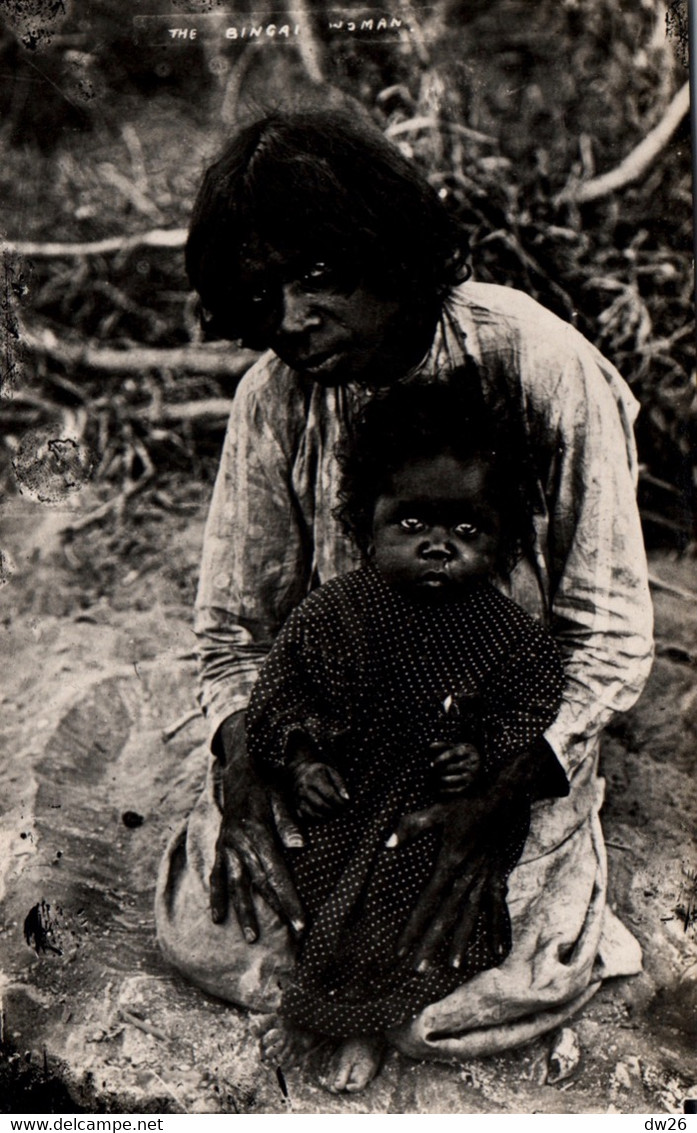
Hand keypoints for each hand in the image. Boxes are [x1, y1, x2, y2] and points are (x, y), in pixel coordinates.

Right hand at [209, 712, 305, 942]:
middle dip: (278, 911)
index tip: (302, 923)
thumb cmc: (266, 785)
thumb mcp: (280, 797)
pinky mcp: (221, 848)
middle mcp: (240, 844)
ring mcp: (228, 848)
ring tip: (251, 938)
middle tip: (293, 937)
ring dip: (244, 912)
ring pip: (236, 885)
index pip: (278, 873)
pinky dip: (217, 896)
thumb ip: (289, 823)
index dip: (290, 900)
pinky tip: (217, 918)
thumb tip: (301, 848)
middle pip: (261, 884)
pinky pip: (217, 876)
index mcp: (259, 833)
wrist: (239, 770)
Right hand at [289, 759, 349, 818]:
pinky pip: (307, 817)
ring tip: (334, 813)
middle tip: (341, 810)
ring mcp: (298, 798)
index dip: (339, 802)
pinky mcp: (296, 806)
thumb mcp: (331, 772)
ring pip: (313, 814)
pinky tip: (324, 815)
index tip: (346, 804)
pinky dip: (317, 819)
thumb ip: (340, 784)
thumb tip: (347, 799)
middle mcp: (304, 788)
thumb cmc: (320, 773)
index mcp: (314, 778)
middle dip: (334, 811)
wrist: (300, 772)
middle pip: (321, 805)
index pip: (329, 794)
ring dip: (327, 817)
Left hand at [386, 745, 535, 968]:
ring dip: (461, 941)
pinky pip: (496, 909)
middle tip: (417, 970)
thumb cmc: (471, 801)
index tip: (400, 949)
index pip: (426, 903)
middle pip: (446, 917)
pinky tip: (497, 952)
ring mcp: (485, 879)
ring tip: (452, 966)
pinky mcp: (498, 877)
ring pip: (470, 917)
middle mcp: (467, 877)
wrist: (509, 796)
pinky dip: (496, 931)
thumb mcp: (439, 809)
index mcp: (450, 863)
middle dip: (431, 944)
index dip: (413, 927)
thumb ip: (412, 826)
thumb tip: (386, 843)